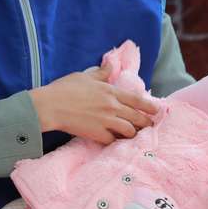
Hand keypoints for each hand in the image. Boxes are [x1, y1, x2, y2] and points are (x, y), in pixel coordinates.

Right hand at [28, 66, 157, 143]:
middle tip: (150, 126)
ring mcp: (106, 122)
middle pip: (137, 117)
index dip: (150, 106)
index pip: (137, 100)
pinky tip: (118, 143)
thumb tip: (111, 65)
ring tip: (136, 136)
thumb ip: (101, 73)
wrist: (50, 106)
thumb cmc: (64, 88)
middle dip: (146, 123)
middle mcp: (112, 107)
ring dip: (134, 134)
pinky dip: (117, 142)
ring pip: (129, 131)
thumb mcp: (84, 76)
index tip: (157, 110)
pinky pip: (113, 141)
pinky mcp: (97, 134)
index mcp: (111, 92)